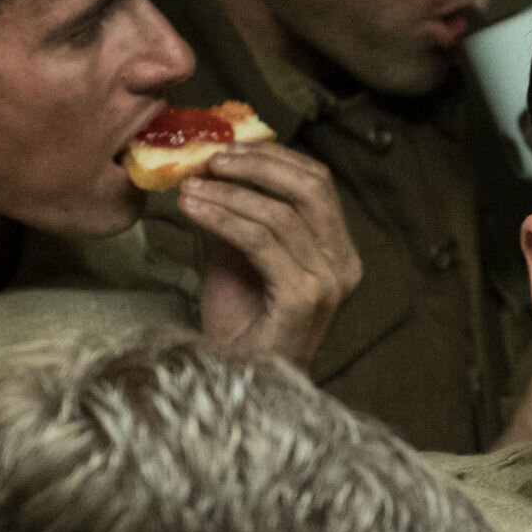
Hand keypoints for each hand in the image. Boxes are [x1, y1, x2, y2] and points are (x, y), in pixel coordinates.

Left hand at [182, 142, 362, 367]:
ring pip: (281, 213)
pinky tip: (193, 210)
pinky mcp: (304, 297)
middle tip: (210, 158)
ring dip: (228, 193)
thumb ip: (230, 214)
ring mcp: (328, 282)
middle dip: (257, 164)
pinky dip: (224, 219)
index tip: (225, 146)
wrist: (239, 384)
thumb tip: (200, 167)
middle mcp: (343, 264)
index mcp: (336, 251)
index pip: (317, 183)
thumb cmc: (240, 327)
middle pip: (311, 187)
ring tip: (189, 187)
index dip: (274, 157)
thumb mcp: (233, 257)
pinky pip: (262, 242)